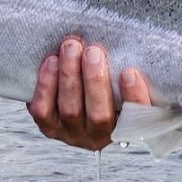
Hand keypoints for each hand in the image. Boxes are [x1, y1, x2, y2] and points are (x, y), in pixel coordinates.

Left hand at [27, 34, 151, 151]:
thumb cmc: (107, 82)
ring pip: (71, 110)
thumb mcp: (124, 81)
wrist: (76, 95)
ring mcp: (72, 133)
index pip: (137, 118)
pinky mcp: (49, 126)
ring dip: (70, 76)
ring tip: (71, 47)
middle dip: (95, 81)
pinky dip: (46, 85)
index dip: (135, 97)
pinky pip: (44, 109)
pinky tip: (51, 61)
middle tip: (93, 52)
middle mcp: (100, 137)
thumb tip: (131, 44)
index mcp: (127, 127)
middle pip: (100, 116)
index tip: (130, 72)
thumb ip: (130, 70)